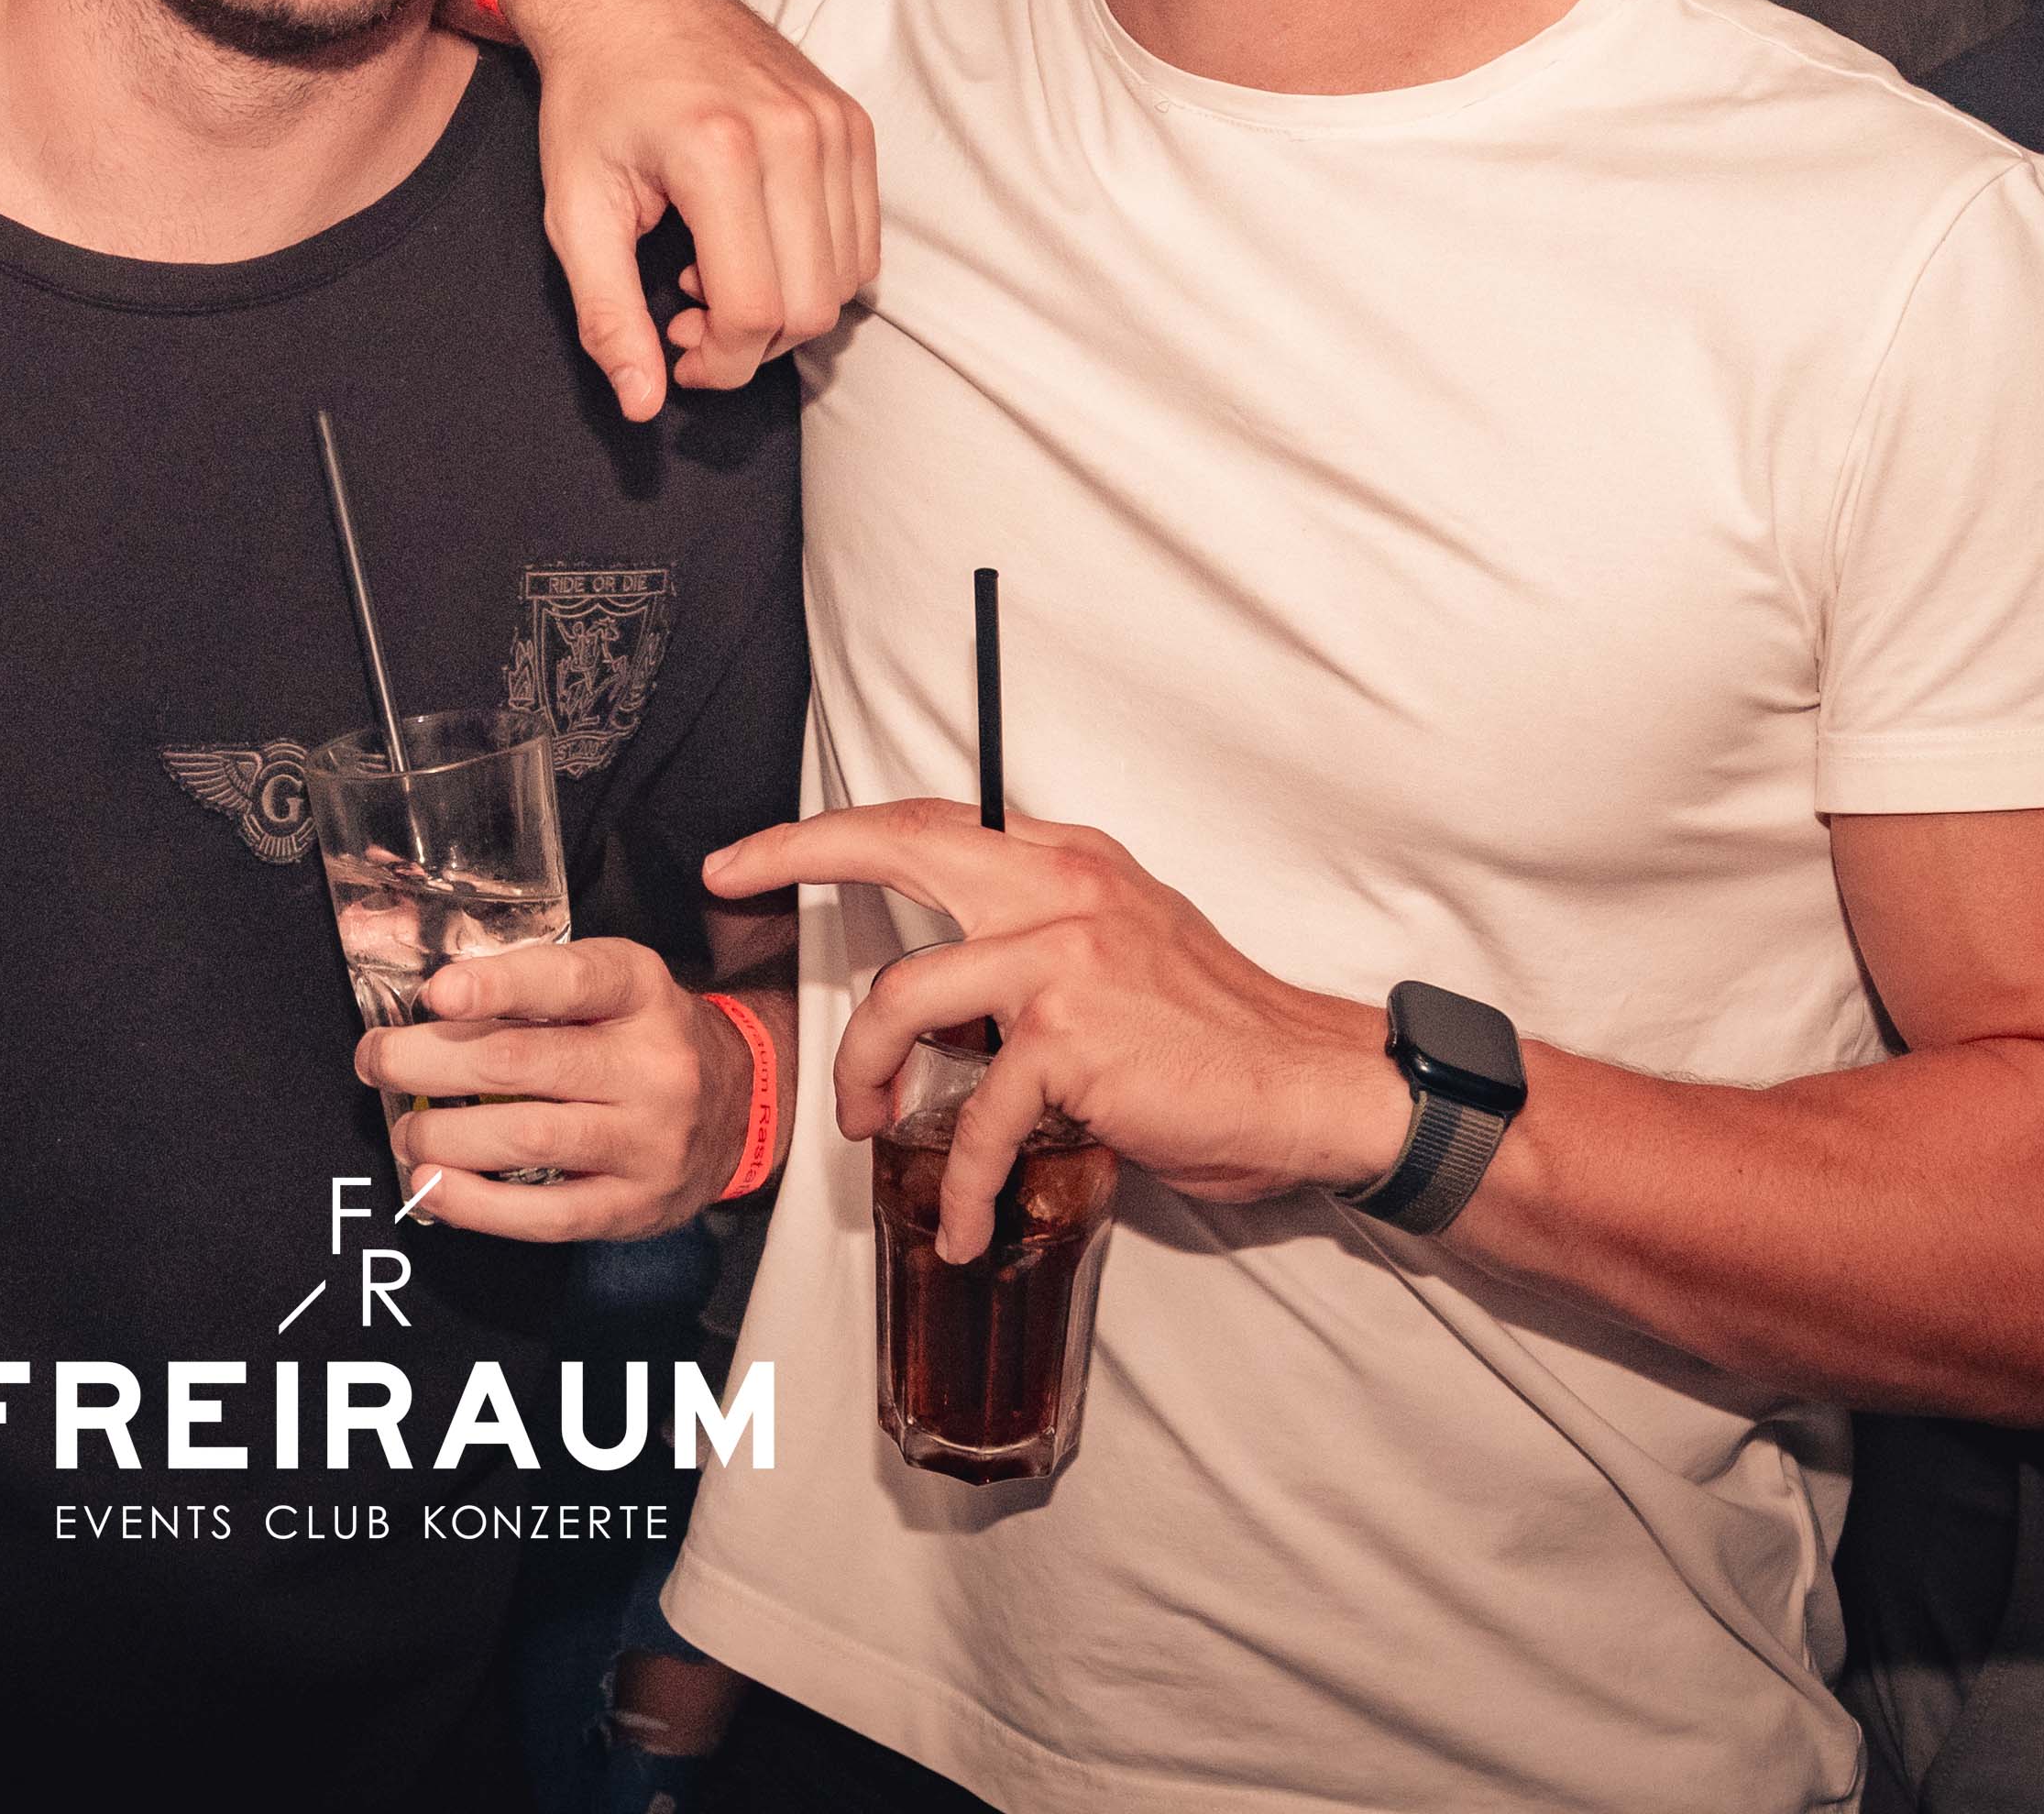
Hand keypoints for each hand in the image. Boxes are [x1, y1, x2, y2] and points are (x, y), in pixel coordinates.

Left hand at [355, 937, 751, 1241]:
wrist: (742, 1107)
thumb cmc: (645, 1038)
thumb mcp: (614, 987)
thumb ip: (537, 985)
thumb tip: (429, 1001)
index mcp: (642, 991)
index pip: (570, 981)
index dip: (498, 985)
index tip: (436, 994)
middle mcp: (653, 1063)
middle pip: (525, 1062)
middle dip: (431, 1063)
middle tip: (377, 1061)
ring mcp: (647, 1140)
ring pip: (528, 1137)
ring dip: (444, 1137)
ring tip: (406, 1131)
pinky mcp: (634, 1206)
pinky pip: (544, 1216)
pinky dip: (475, 1205)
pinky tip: (433, 1188)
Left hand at [493, 0, 875, 420]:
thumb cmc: (593, 101)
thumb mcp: (575, 210)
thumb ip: (606, 313)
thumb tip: (642, 403)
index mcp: (719, 153)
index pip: (756, 310)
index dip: (720, 362)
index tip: (676, 350)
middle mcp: (794, 134)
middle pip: (812, 306)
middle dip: (752, 343)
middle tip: (689, 316)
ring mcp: (834, 124)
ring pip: (848, 280)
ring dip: (785, 306)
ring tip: (715, 273)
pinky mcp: (853, 122)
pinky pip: (863, 237)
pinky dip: (816, 266)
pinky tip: (752, 242)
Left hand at [708, 800, 1397, 1260]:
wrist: (1311, 1083)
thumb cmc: (1215, 1036)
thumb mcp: (1121, 952)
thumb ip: (1033, 946)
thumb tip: (947, 991)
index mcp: (1067, 862)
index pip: (929, 822)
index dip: (829, 830)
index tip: (752, 851)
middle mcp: (1060, 889)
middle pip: (898, 850)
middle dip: (797, 858)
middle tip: (733, 890)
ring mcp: (1061, 959)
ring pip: (905, 999)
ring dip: (866, 1073)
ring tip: (867, 1127)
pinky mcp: (1069, 1040)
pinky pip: (980, 1115)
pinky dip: (967, 1180)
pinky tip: (968, 1222)